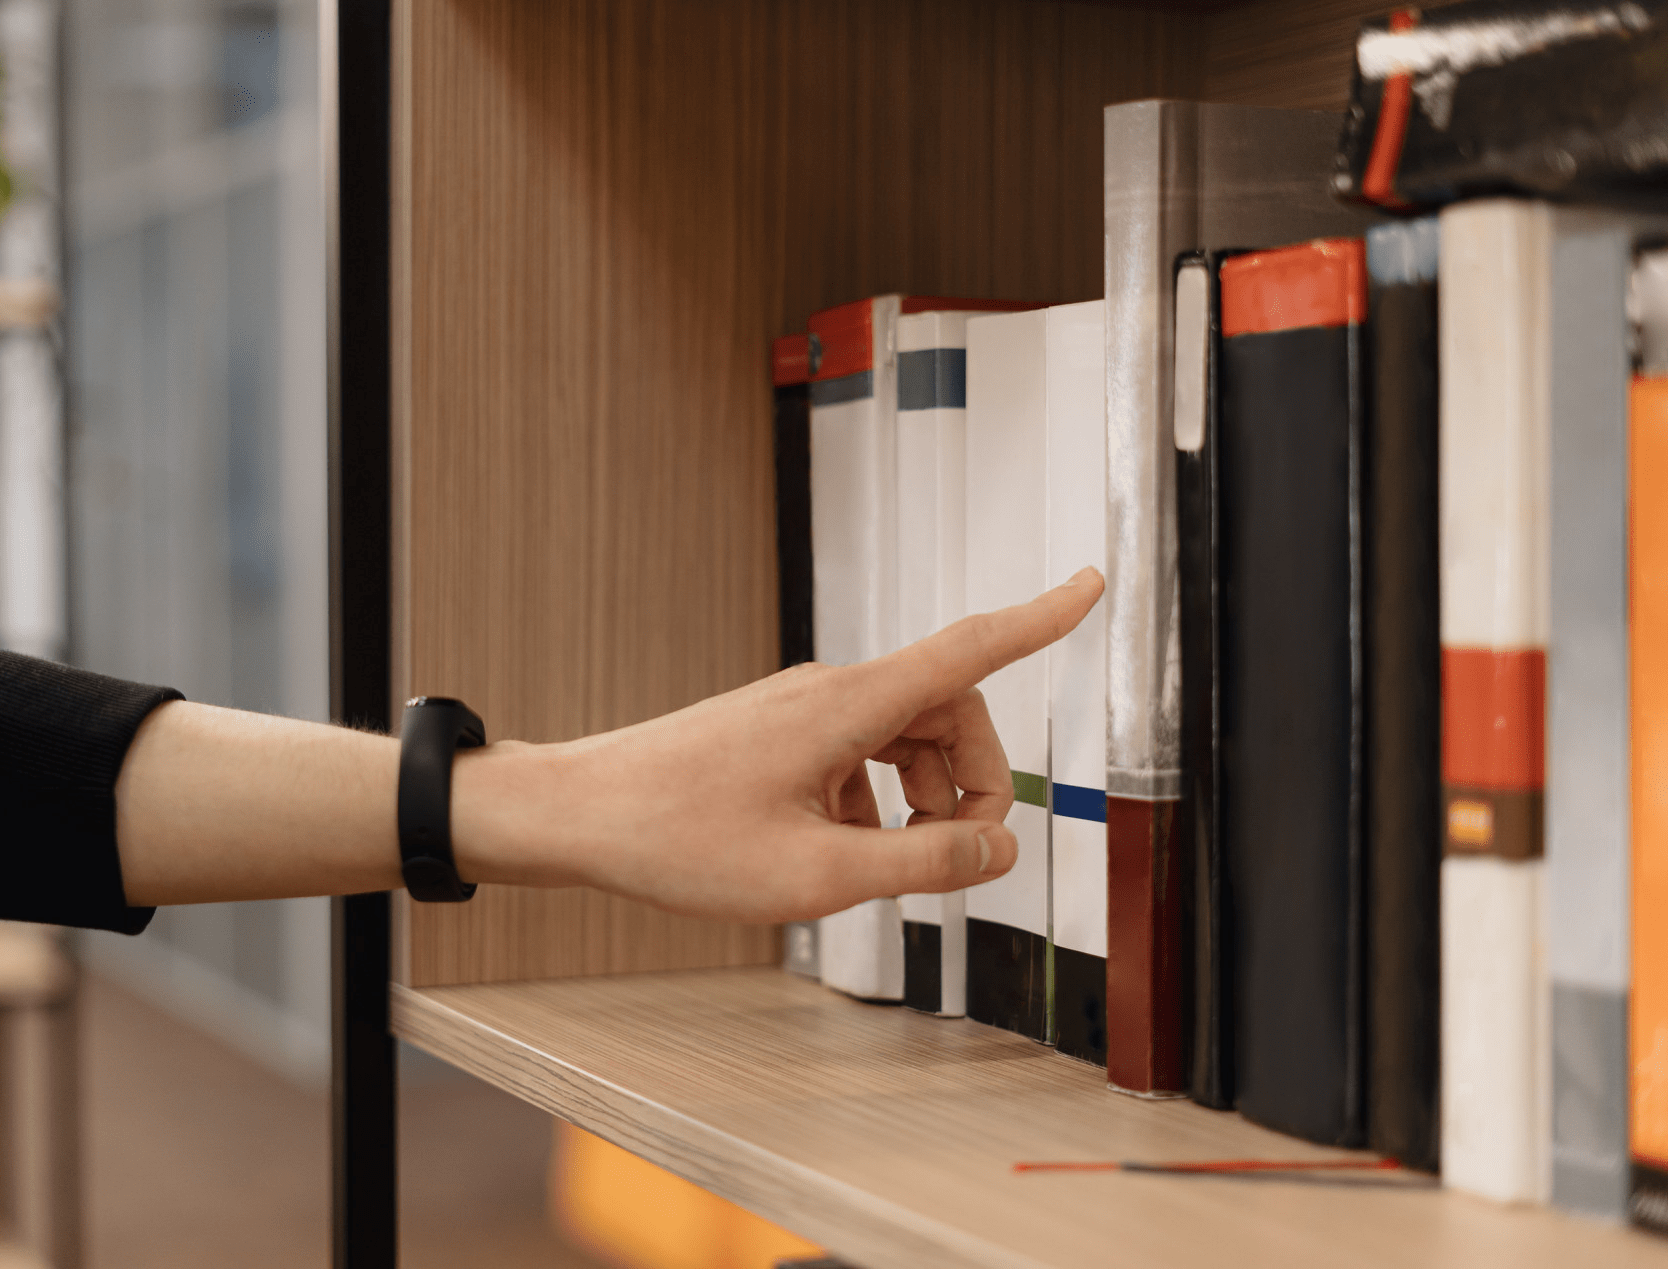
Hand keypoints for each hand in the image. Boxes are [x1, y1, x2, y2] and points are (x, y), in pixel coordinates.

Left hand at [451, 566, 1104, 922]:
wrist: (577, 815)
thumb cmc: (680, 841)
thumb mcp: (817, 874)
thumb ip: (921, 860)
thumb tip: (999, 848)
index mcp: (848, 706)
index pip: (970, 650)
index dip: (1040, 620)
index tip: (1091, 584)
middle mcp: (830, 691)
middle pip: (949, 711)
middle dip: (977, 779)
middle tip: (962, 855)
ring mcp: (800, 710)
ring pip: (905, 738)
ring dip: (924, 797)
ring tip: (890, 865)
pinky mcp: (777, 733)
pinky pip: (858, 755)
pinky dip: (873, 802)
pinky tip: (834, 856)